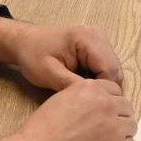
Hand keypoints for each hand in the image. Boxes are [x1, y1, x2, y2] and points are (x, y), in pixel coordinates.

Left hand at [0, 18, 124, 89]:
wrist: (25, 42)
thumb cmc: (33, 56)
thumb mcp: (49, 74)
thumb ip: (71, 85)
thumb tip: (93, 100)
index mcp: (87, 38)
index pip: (108, 70)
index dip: (102, 90)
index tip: (88, 105)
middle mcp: (98, 35)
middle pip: (115, 69)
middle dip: (103, 88)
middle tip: (85, 101)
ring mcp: (99, 38)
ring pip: (113, 69)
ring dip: (102, 83)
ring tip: (82, 92)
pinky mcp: (98, 44)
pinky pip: (107, 65)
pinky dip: (98, 77)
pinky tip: (82, 83)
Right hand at [0, 77, 136, 140]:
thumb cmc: (40, 133)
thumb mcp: (60, 100)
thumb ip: (82, 98)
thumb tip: (96, 104)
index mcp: (91, 89)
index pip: (115, 91)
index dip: (109, 103)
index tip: (103, 114)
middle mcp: (106, 104)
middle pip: (126, 108)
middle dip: (117, 118)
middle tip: (102, 132)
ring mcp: (114, 127)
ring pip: (131, 127)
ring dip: (120, 134)